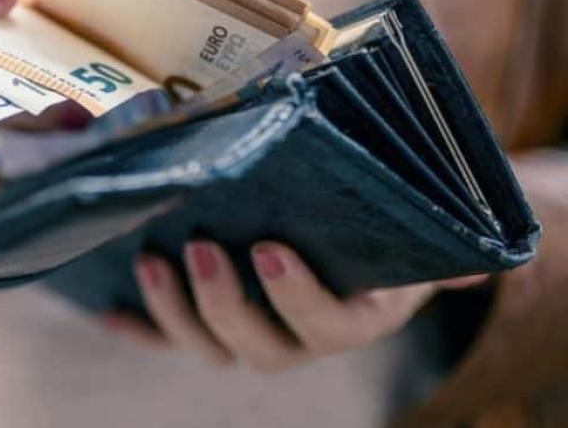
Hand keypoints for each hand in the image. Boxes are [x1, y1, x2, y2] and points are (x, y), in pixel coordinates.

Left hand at [105, 241, 486, 370]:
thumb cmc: (377, 237)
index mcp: (350, 319)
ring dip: (174, 310)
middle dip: (223, 300)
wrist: (355, 258)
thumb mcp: (406, 238)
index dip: (295, 293)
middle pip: (256, 343)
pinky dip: (137, 327)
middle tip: (199, 248)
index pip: (324, 323)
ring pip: (207, 344)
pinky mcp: (205, 324)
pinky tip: (104, 309)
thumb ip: (433, 248)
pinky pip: (167, 339)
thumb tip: (477, 261)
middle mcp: (296, 340)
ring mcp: (246, 335)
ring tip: (150, 260)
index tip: (269, 247)